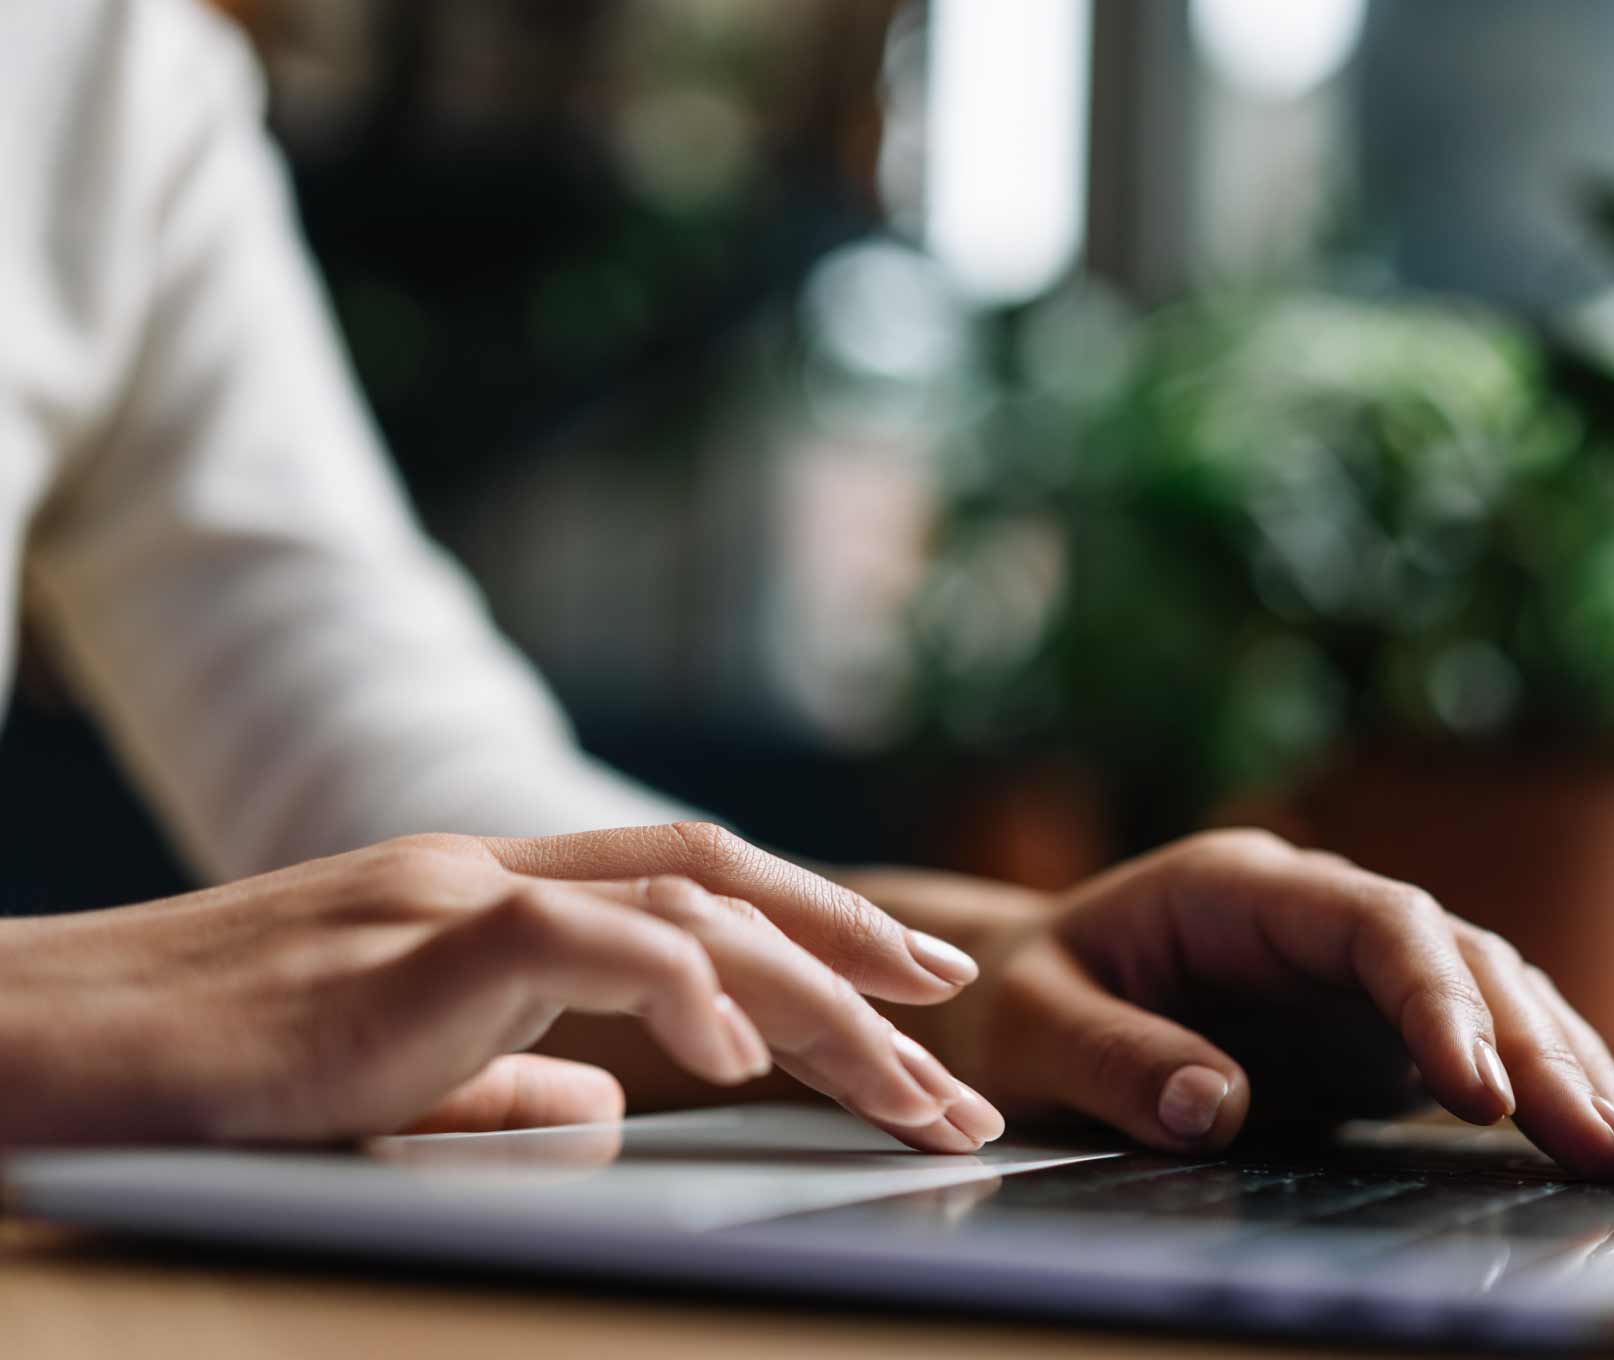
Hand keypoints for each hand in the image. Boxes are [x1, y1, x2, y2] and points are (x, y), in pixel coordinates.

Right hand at [0, 825, 1004, 1149]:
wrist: (37, 1049)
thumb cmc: (194, 1074)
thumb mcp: (383, 1079)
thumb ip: (499, 1082)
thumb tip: (606, 1111)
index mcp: (494, 900)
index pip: (693, 887)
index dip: (816, 929)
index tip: (912, 992)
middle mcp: (492, 872)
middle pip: (725, 892)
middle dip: (859, 964)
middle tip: (962, 1041)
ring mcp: (452, 893)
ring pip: (689, 911)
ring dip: (818, 1000)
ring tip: (912, 1084)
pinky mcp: (406, 942)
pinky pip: (582, 943)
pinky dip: (681, 991)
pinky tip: (743, 1063)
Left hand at [875, 830, 1613, 1181]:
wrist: (1015, 993)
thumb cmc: (1015, 1000)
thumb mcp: (1033, 1024)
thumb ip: (1114, 1057)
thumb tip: (1214, 1109)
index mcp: (1240, 888)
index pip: (1374, 922)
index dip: (1437, 998)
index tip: (1479, 1089)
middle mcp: (1316, 915)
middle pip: (1456, 958)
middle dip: (1537, 1048)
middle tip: (1607, 1145)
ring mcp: (1351, 970)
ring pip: (1488, 995)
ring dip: (1566, 1068)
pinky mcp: (1367, 1028)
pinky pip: (1474, 1046)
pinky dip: (1540, 1088)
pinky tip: (1606, 1139)